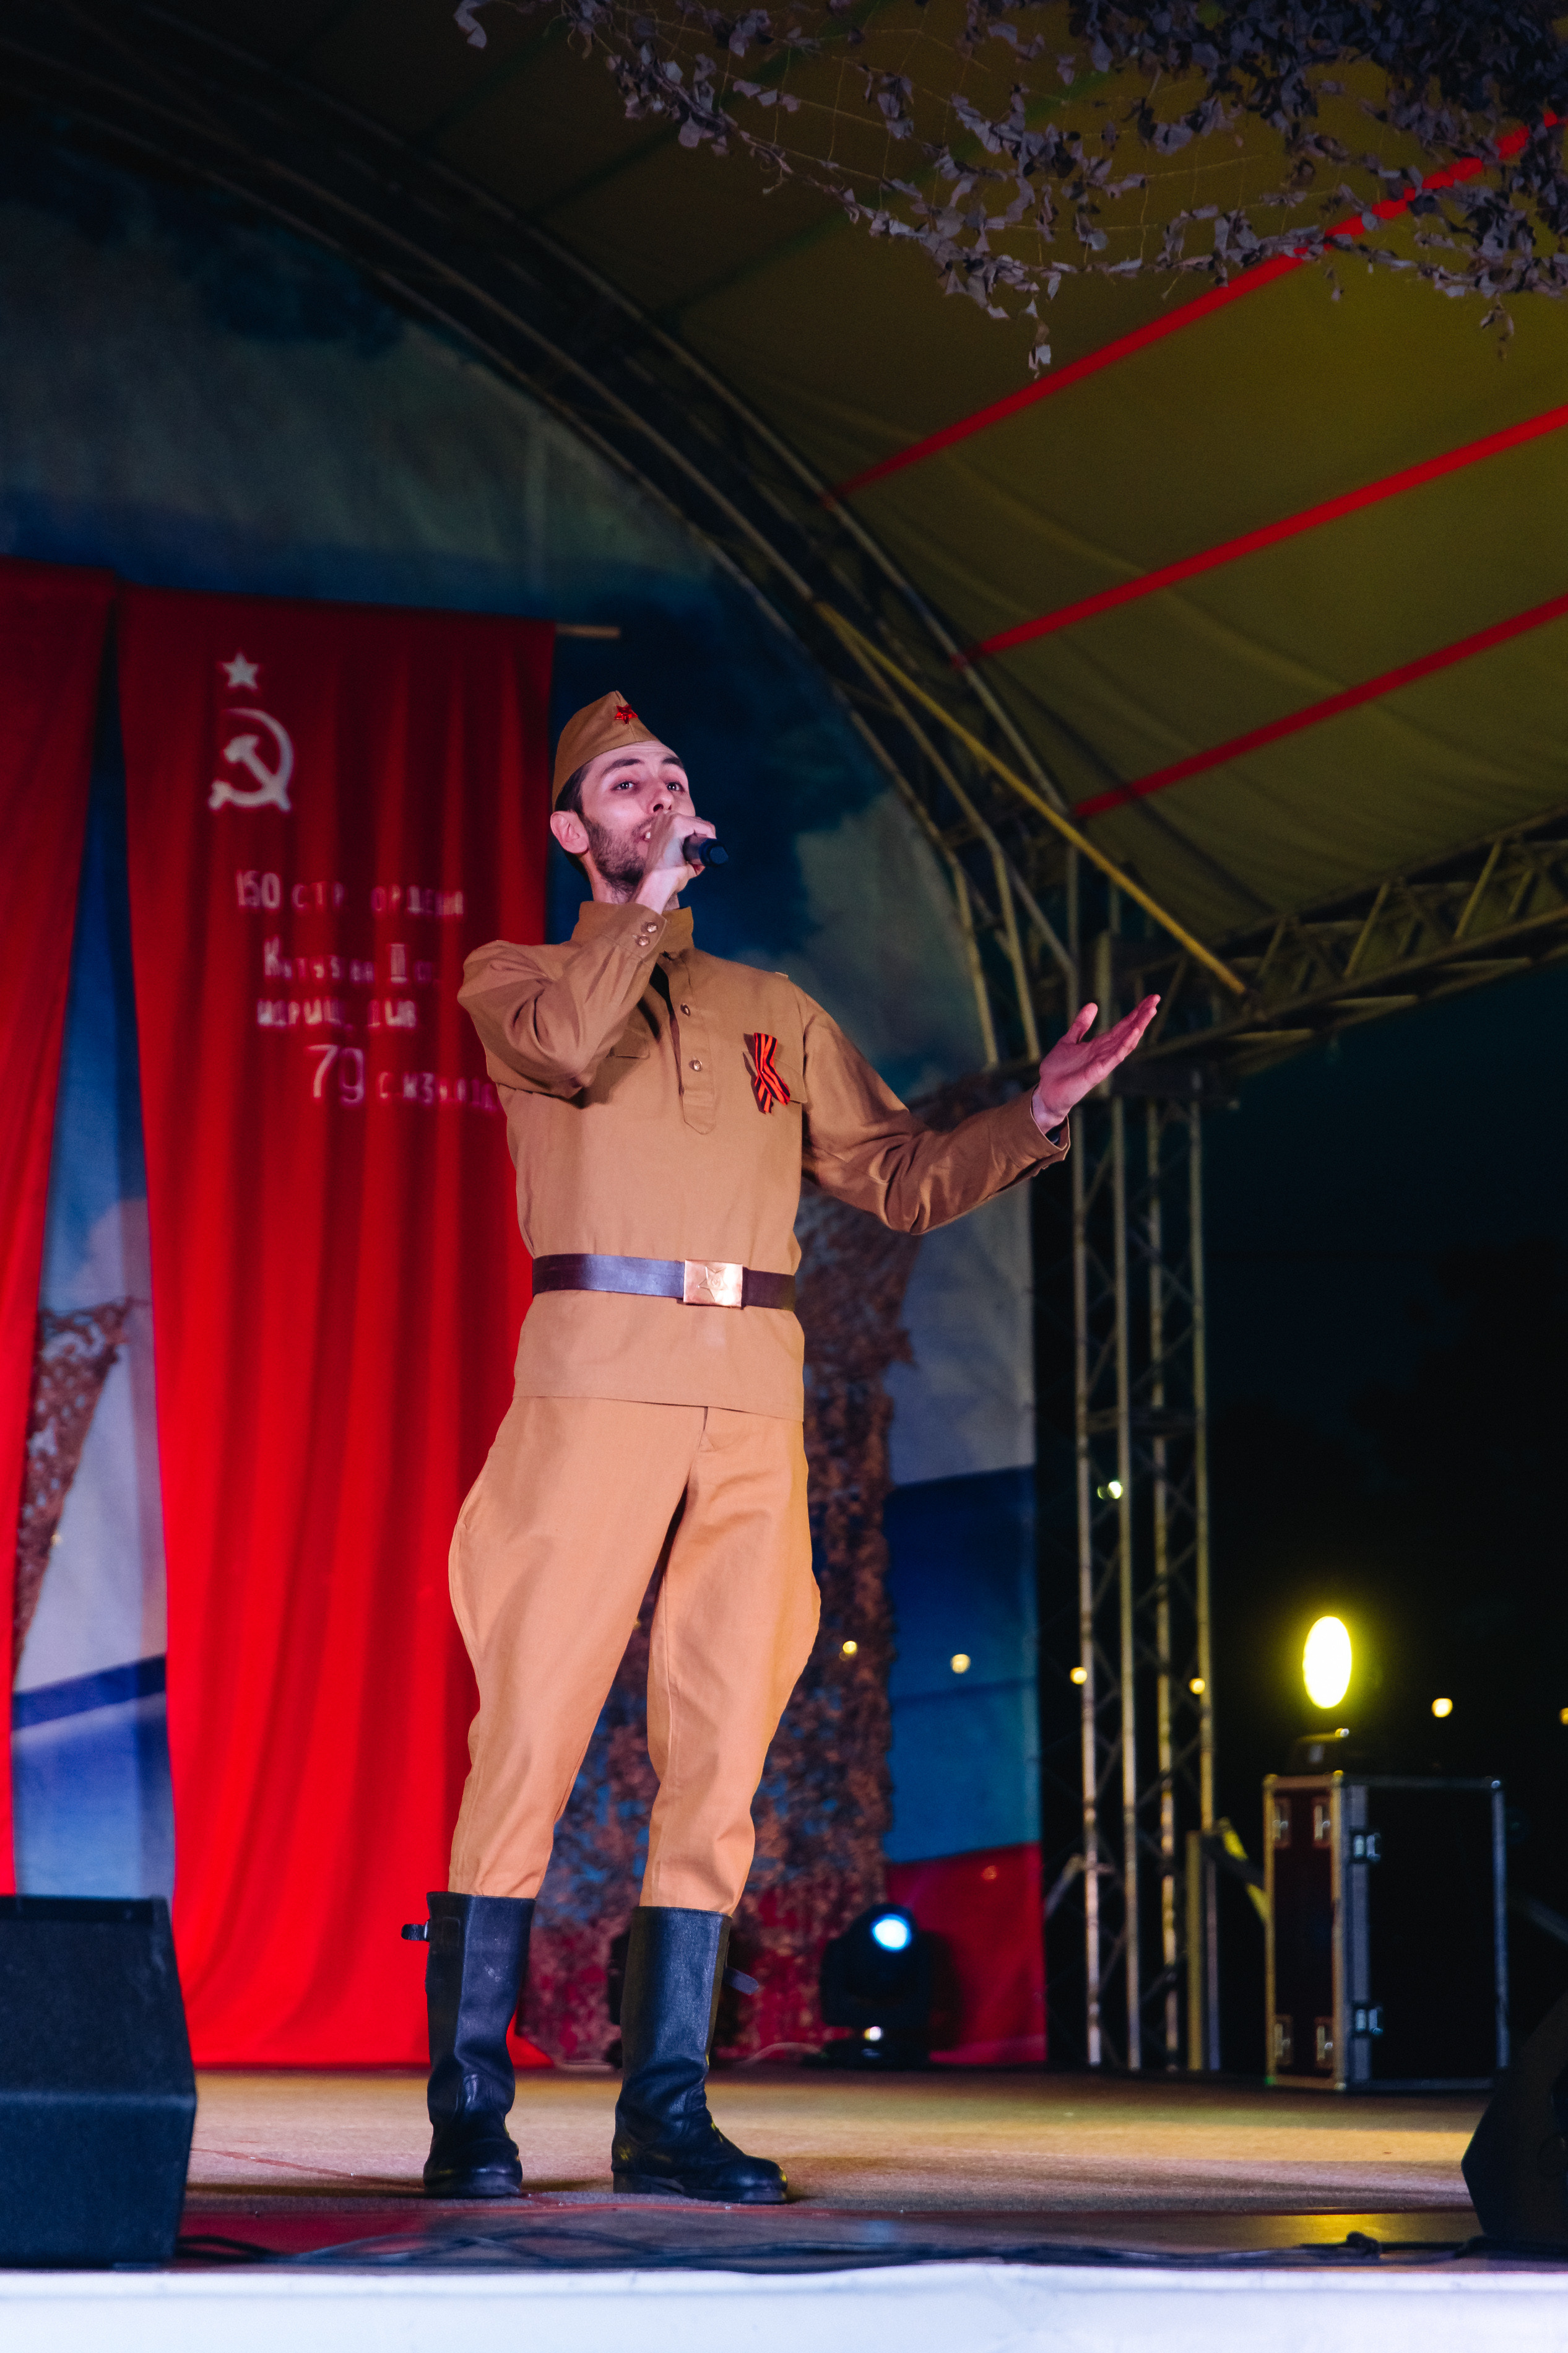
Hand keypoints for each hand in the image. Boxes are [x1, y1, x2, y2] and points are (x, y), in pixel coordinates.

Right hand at [634, 810, 715, 911]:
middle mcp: (665, 816)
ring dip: (708, 839)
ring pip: (702, 824)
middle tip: (702, 856)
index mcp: (662, 822)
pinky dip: (711, 837)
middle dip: (704, 838)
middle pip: (697, 822)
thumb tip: (701, 860)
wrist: (657, 883)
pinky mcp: (678, 824)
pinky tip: (709, 848)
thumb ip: (687, 858)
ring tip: (702, 855)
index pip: (689, 824)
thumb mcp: (676, 860)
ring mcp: (671, 818)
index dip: (699, 838)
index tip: (701, 852)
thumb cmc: (664, 875)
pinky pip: (705, 827)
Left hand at [1031, 996, 1159, 1131]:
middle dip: (1142, 1015)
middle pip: (1129, 1031)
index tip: (1150, 998)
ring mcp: (1104, 1062)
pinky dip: (1126, 1044)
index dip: (1136, 1012)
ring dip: (1139, 1026)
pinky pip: (1116, 1056)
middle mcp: (1106, 1052)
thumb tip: (1093, 1005)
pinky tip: (1135, 1032)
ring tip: (1151, 1011)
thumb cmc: (1057, 1070)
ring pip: (1127, 1042)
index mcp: (1100, 1045)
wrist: (1047, 1091)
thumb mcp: (1069, 1040)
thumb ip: (1081, 1025)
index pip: (1123, 1026)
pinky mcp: (1098, 1072)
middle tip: (1156, 998)